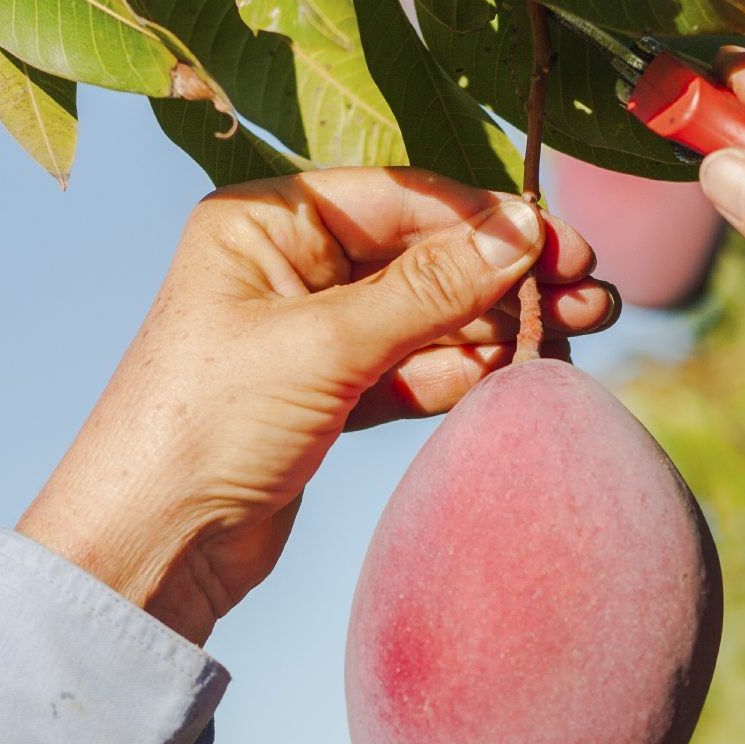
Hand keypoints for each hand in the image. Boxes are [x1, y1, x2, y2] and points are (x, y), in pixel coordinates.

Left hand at [18, 168, 612, 645]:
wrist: (152, 545)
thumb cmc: (206, 423)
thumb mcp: (325, 343)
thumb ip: (429, 289)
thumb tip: (522, 230)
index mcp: (266, 223)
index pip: (399, 198)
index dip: (485, 220)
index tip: (560, 244)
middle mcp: (288, 266)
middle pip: (423, 256)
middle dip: (507, 275)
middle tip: (592, 293)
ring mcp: (311, 333)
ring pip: (427, 317)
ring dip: (497, 326)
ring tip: (578, 334)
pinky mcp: (329, 396)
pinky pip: (413, 369)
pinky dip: (462, 374)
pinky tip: (517, 376)